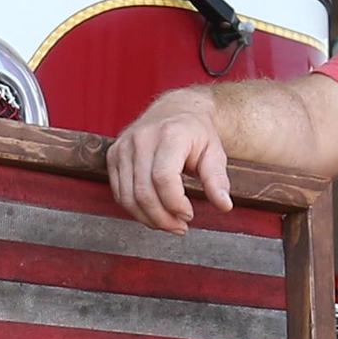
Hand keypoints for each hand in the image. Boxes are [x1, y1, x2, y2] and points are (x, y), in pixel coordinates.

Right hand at [108, 90, 232, 234]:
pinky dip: (135, 210)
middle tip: (180, 227)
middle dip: (162, 218)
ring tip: (168, 223)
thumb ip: (218, 180)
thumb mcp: (214, 152)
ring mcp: (123, 147)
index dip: (175, 204)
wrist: (174, 110)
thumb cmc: (196, 134)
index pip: (163, 178)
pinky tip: (153, 213)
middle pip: (143, 192)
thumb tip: (224, 205)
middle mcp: (141, 138)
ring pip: (128, 198)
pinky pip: (120, 194)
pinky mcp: (113, 156)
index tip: (189, 215)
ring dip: (149, 219)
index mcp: (169, 134)